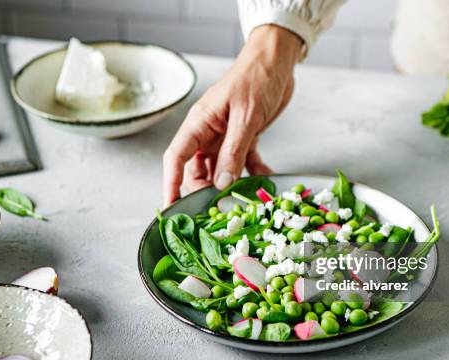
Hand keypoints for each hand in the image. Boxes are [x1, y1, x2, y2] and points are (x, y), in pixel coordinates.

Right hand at [162, 25, 302, 205]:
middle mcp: (208, 133)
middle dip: (205, 191)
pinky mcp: (244, 138)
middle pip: (198, 171)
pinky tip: (264, 179)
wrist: (277, 60)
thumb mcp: (246, 116)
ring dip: (231, 186)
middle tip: (219, 210)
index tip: (171, 208)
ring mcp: (225, 137)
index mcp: (199, 124)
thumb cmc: (256, 78)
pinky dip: (253, 173)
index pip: (175, 159)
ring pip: (221, 171)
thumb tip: (222, 184)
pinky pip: (244, 163)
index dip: (170, 185)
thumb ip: (233, 151)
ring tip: (245, 200)